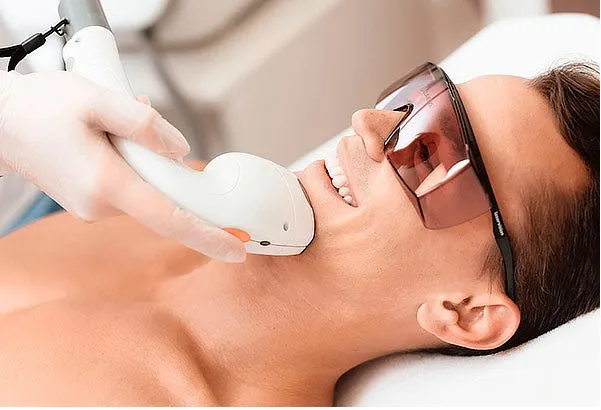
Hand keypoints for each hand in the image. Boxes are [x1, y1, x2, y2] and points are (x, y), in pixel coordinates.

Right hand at [0, 70, 245, 261]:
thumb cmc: (37, 108)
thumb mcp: (96, 99)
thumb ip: (144, 124)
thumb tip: (180, 150)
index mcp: (107, 184)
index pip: (171, 220)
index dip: (208, 235)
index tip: (237, 249)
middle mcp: (102, 206)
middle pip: (162, 197)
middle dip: (170, 166)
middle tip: (148, 124)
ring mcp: (94, 207)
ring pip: (145, 188)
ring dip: (147, 158)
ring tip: (117, 118)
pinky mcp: (91, 201)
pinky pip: (128, 186)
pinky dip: (133, 163)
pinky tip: (113, 134)